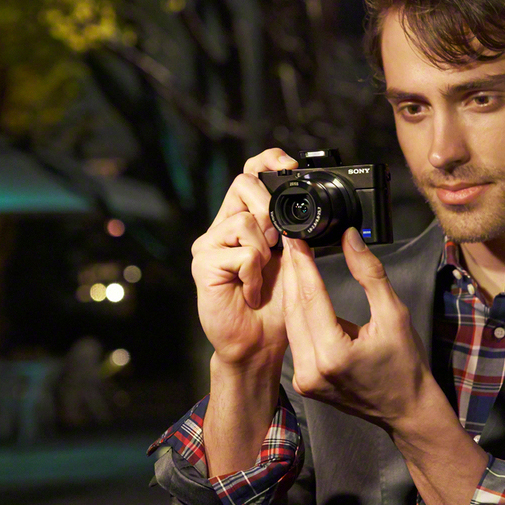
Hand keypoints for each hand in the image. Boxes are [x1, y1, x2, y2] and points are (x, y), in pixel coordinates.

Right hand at [191, 148, 298, 369]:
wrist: (259, 342)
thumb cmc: (275, 304)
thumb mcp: (293, 258)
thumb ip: (292, 230)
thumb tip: (301, 202)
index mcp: (245, 219)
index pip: (249, 173)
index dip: (267, 161)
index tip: (289, 165)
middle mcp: (223, 226)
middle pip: (243, 184)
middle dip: (269, 210)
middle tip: (276, 244)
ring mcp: (209, 244)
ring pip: (246, 222)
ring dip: (264, 254)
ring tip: (259, 278)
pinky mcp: (203, 264)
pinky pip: (242, 254)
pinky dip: (254, 277)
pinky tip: (249, 292)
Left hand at [280, 228, 486, 504]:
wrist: (407, 411)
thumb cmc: (406, 365)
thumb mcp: (395, 314)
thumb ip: (369, 274)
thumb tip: (350, 238)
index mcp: (334, 354)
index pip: (311, 297)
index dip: (302, 264)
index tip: (295, 238)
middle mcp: (312, 369)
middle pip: (295, 310)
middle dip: (293, 273)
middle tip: (290, 242)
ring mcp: (304, 379)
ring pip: (292, 324)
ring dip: (292, 292)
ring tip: (293, 261)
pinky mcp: (303, 383)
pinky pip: (296, 340)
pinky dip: (297, 315)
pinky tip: (298, 292)